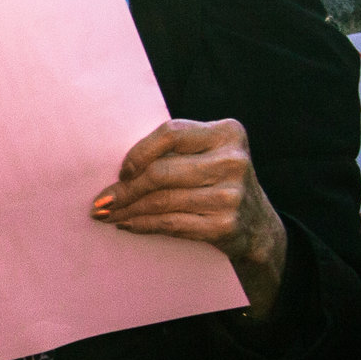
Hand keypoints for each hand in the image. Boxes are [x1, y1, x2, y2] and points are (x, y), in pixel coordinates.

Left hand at [93, 118, 288, 316]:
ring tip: (108, 214)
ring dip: (128, 210)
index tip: (122, 170)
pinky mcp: (225, 225)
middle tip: (103, 199)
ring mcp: (231, 195)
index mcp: (228, 133)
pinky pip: (171, 223)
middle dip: (125, 188)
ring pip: (162, 200)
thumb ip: (176, 150)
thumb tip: (118, 167)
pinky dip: (143, 225)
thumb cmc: (219, 182)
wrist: (257, 226)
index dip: (139, 153)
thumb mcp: (209, 154)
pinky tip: (128, 224)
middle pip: (161, 172)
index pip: (170, 134)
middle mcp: (233, 161)